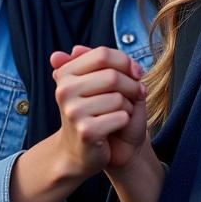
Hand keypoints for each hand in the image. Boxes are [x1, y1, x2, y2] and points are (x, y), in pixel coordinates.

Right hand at [52, 45, 147, 178]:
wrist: (82, 153)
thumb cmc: (92, 113)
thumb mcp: (90, 84)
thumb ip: (90, 64)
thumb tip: (75, 48)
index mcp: (66, 74)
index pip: (102, 54)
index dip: (125, 61)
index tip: (136, 72)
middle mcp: (64, 91)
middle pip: (112, 76)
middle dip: (132, 85)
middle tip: (136, 94)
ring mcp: (73, 112)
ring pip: (118, 98)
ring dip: (128, 106)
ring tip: (120, 113)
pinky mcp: (86, 132)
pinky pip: (120, 117)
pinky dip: (125, 121)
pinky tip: (116, 126)